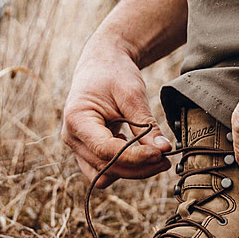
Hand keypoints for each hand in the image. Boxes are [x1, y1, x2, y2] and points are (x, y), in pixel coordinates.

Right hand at [62, 38, 172, 187]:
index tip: (160, 154)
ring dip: (132, 170)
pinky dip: (124, 166)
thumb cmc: (114, 73)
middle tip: (166, 159)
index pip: (106, 150)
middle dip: (138, 167)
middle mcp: (72, 137)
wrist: (102, 63)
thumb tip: (164, 150)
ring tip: (157, 156)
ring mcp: (78, 146)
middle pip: (106, 167)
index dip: (135, 156)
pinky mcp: (88, 151)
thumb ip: (147, 125)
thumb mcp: (132, 94)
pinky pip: (105, 170)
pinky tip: (139, 151)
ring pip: (105, 174)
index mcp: (76, 119)